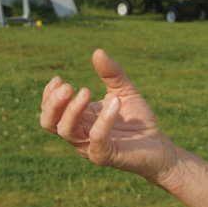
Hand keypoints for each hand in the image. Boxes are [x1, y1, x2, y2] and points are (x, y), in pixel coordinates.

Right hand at [40, 49, 174, 182]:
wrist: (159, 144)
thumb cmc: (136, 119)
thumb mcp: (123, 90)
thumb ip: (111, 73)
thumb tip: (98, 51)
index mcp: (79, 119)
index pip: (49, 112)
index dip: (49, 96)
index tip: (58, 79)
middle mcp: (80, 134)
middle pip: (49, 123)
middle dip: (53, 104)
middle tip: (68, 86)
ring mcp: (90, 147)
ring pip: (67, 132)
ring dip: (73, 110)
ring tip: (86, 90)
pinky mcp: (106, 156)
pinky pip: (96, 141)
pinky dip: (102, 121)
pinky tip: (114, 103)